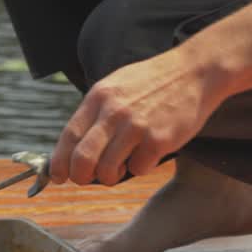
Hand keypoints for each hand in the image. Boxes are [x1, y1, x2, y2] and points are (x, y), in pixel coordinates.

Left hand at [50, 47, 224, 186]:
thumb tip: (74, 148)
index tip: (57, 176)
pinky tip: (147, 154)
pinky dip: (139, 168)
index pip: (69, 136)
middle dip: (80, 177)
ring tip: (121, 165)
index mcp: (99, 97)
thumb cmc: (153, 83)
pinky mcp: (158, 140)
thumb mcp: (116, 87)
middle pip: (83, 159)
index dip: (59, 161)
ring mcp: (136, 126)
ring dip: (110, 176)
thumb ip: (96, 112)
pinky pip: (137, 169)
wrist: (194, 72)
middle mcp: (114, 112)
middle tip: (87, 179)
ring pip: (107, 170)